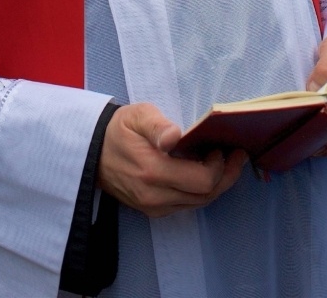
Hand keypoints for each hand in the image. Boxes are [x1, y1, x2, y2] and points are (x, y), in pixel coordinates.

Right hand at [97, 102, 246, 217]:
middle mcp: (156, 196)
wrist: (91, 151)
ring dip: (215, 185)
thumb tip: (175, 136)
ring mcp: (153, 206)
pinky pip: (185, 204)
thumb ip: (158, 126)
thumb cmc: (118, 129)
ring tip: (224, 163)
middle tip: (235, 155)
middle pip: (205, 195)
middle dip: (225, 176)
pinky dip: (199, 190)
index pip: (202, 181)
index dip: (219, 167)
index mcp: (154, 172)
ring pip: (198, 203)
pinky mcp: (152, 210)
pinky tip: (203, 172)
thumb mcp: (137, 115)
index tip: (222, 147)